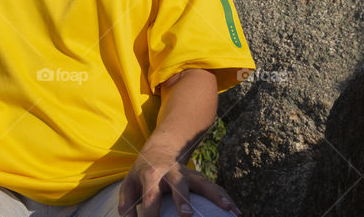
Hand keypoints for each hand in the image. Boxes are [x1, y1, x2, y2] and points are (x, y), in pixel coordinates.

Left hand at [118, 148, 241, 216]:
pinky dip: (226, 198)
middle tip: (187, 215)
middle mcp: (171, 172)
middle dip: (182, 198)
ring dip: (215, 196)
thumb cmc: (142, 175)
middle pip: (178, 183)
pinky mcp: (199, 179)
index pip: (149, 195)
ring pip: (203, 183)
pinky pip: (215, 188)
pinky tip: (237, 212)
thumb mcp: (129, 186)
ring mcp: (188, 174)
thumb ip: (126, 206)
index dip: (150, 211)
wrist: (159, 152)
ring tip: (228, 209)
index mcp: (151, 175)